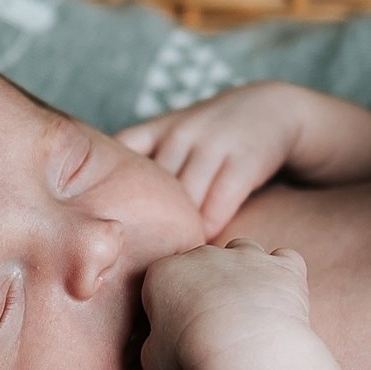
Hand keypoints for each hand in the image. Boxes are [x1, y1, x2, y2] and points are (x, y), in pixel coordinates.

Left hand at [117, 82, 309, 237]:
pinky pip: (217, 205)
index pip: (117, 156)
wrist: (271, 110)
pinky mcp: (242, 160)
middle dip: (139, 222)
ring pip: (183, 201)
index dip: (104, 184)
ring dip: (175, 232)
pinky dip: (206, 230)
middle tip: (130, 254)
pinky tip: (201, 245)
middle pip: (148, 189)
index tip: (99, 216)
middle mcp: (179, 135)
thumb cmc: (208, 138)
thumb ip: (139, 165)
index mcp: (155, 131)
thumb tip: (106, 210)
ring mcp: (211, 145)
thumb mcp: (169, 134)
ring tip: (167, 259)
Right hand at [139, 238, 316, 369]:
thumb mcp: (152, 360)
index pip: (162, 282)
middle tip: (215, 324)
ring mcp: (247, 255)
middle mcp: (204, 254)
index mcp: (164, 272)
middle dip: (207, 286)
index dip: (169, 306)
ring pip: (243, 250)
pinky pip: (285, 259)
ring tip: (248, 305)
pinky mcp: (282, 266)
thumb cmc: (192, 355)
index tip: (178, 332)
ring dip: (244, 270)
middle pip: (202, 263)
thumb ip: (152, 346)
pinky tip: (281, 297)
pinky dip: (283, 274)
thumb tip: (157, 348)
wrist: (243, 348)